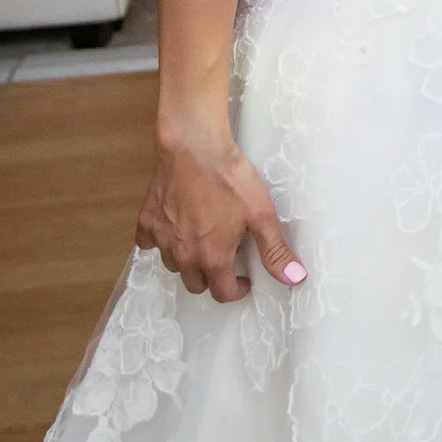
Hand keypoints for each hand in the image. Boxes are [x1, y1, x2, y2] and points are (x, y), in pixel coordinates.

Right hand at [136, 118, 303, 301]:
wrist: (195, 148)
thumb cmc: (229, 179)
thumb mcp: (261, 214)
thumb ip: (275, 250)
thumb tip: (295, 278)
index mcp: (213, 258)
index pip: (222, 293)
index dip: (236, 290)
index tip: (244, 279)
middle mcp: (184, 256)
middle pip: (195, 284)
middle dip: (212, 278)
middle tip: (225, 259)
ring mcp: (162, 239)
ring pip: (173, 265)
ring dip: (187, 261)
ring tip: (202, 241)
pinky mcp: (146, 221)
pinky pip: (149, 243)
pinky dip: (160, 242)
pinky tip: (173, 228)